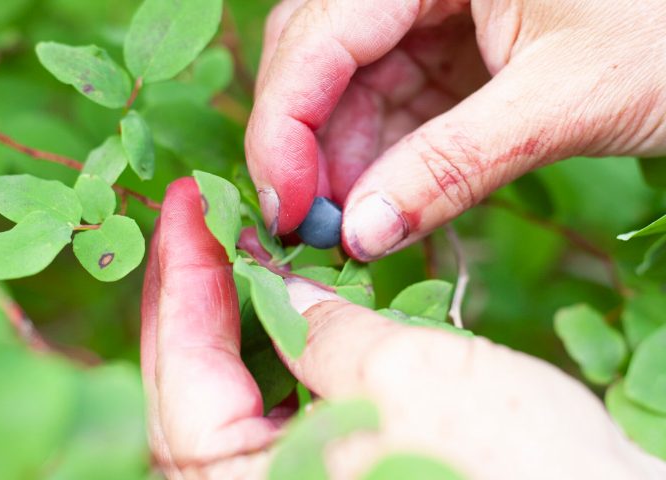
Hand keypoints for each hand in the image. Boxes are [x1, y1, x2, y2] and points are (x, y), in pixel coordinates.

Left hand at [140, 179, 665, 478]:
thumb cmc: (515, 469)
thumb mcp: (408, 378)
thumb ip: (323, 331)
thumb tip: (280, 286)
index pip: (184, 375)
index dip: (182, 278)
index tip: (187, 203)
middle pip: (194, 386)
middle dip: (195, 293)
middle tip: (201, 214)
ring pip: (234, 393)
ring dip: (234, 316)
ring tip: (238, 244)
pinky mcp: (337, 471)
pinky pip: (280, 404)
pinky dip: (277, 346)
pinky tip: (288, 299)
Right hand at [246, 0, 665, 259]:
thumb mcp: (565, 100)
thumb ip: (453, 166)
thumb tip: (360, 235)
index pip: (320, 33)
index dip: (284, 126)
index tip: (284, 209)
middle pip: (317, 54)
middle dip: (304, 145)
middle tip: (311, 227)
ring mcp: (432, 4)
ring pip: (346, 83)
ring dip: (338, 159)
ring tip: (350, 226)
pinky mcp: (450, 42)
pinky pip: (389, 99)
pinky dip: (378, 155)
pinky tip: (381, 200)